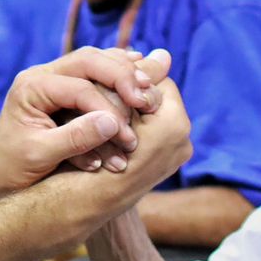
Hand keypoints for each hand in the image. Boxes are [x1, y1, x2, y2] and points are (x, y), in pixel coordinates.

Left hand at [0, 47, 170, 204]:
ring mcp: (54, 79)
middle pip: (89, 60)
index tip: (126, 134)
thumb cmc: (12, 167)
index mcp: (32, 86)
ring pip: (95, 61)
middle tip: (146, 97)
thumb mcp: (40, 155)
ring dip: (123, 73)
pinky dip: (117, 78)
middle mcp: (43, 75)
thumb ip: (76, 138)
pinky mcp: (64, 90)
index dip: (108, 107)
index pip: (80, 86)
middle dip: (121, 77)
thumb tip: (113, 122)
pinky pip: (95, 74)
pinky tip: (138, 80)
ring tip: (148, 85)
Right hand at [49, 74, 193, 226]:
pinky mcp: (163, 164)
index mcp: (174, 126)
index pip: (154, 79)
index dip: (127, 75)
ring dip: (127, 107)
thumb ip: (134, 82)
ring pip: (149, 113)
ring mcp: (174, 155)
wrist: (77, 207)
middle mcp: (182, 142)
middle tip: (102, 87)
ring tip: (101, 106)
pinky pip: (149, 131)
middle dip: (128, 91)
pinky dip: (129, 124)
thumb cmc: (85, 155)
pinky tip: (107, 123)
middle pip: (153, 96)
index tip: (103, 75)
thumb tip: (165, 53)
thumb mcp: (106, 110)